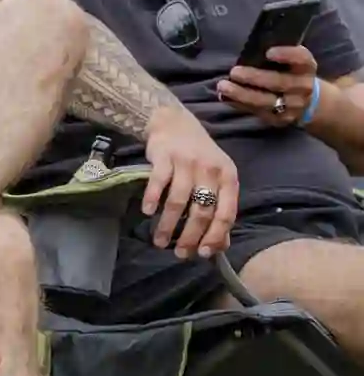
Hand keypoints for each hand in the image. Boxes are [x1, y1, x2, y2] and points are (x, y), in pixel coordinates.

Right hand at [142, 109, 238, 258]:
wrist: (174, 122)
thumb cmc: (199, 156)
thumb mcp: (217, 179)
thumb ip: (220, 209)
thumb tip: (219, 245)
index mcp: (228, 178)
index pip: (226, 214)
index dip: (215, 236)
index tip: (203, 254)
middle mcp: (210, 170)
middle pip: (201, 211)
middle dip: (189, 236)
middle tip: (179, 253)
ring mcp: (187, 163)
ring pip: (178, 201)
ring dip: (168, 225)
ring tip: (159, 241)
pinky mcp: (164, 156)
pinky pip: (158, 183)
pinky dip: (152, 200)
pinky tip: (147, 213)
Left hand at [218, 44, 319, 128]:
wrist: (306, 101)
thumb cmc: (288, 72)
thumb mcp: (289, 60)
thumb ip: (274, 54)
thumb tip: (249, 48)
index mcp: (306, 67)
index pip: (302, 59)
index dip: (287, 55)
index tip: (268, 53)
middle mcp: (303, 87)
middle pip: (280, 82)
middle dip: (255, 77)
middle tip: (234, 72)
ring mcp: (293, 105)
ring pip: (267, 101)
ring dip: (242, 94)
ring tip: (223, 86)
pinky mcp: (281, 119)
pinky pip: (258, 112)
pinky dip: (239, 104)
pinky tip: (225, 97)